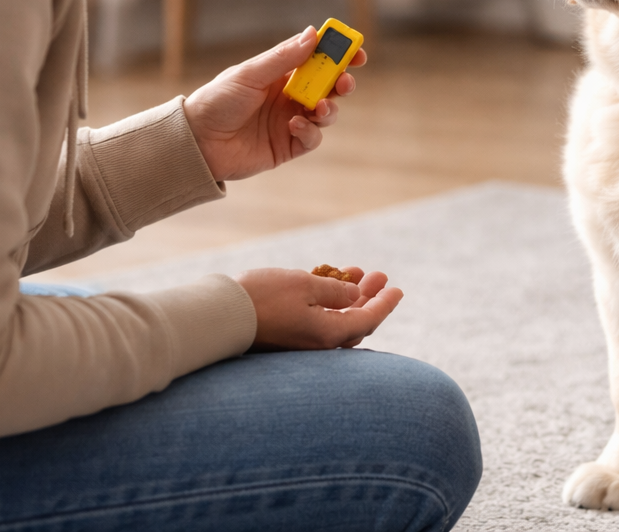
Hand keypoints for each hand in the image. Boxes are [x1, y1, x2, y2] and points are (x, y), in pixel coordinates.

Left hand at [183, 27, 367, 181]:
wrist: (197, 142)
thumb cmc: (217, 100)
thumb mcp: (250, 74)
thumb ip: (283, 57)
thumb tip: (313, 34)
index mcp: (280, 73)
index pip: (316, 59)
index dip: (338, 54)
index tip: (356, 51)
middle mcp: (289, 95)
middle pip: (328, 86)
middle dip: (342, 82)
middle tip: (345, 82)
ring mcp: (290, 120)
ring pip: (326, 112)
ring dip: (330, 108)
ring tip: (320, 108)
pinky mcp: (288, 146)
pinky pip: (312, 138)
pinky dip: (310, 131)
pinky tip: (294, 127)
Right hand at [236, 267, 402, 350]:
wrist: (221, 315)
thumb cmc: (263, 297)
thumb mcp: (305, 285)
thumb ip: (335, 291)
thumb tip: (354, 296)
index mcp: (328, 334)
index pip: (368, 320)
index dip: (385, 303)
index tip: (397, 288)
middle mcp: (318, 345)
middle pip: (355, 323)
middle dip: (369, 298)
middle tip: (379, 276)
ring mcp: (302, 344)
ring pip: (337, 322)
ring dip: (350, 298)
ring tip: (358, 273)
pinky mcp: (288, 339)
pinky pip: (319, 322)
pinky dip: (329, 303)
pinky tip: (330, 284)